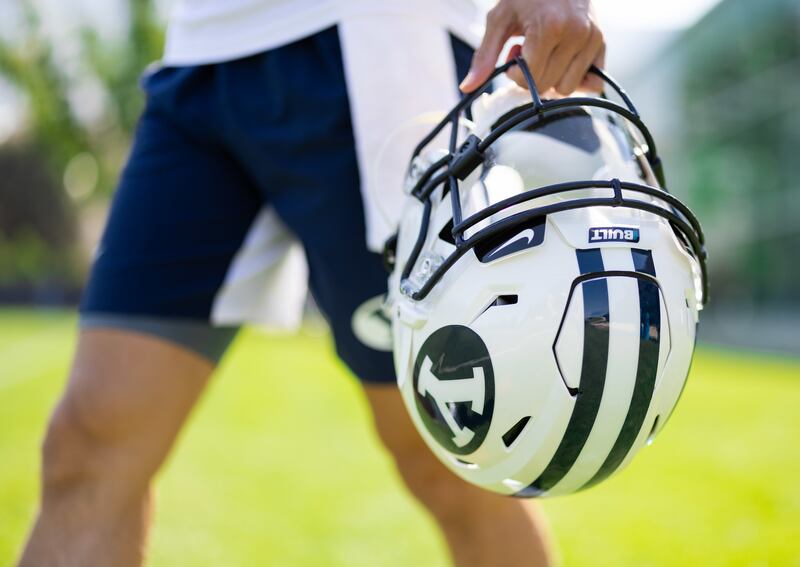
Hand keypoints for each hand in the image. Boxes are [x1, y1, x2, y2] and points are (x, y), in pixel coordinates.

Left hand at [460, 0, 604, 95]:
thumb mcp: (499, 19)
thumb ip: (484, 55)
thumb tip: (466, 87)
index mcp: (550, 27)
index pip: (530, 79)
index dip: (516, 74)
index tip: (514, 54)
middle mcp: (577, 33)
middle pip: (547, 86)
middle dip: (533, 76)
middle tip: (529, 51)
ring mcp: (593, 38)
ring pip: (568, 89)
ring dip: (553, 78)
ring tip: (547, 53)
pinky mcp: (602, 43)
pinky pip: (593, 82)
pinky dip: (576, 79)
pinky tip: (563, 61)